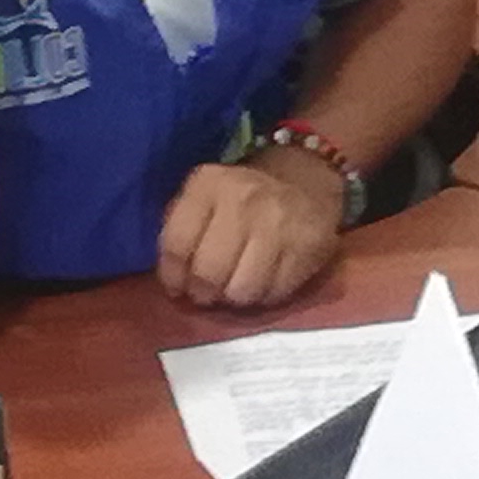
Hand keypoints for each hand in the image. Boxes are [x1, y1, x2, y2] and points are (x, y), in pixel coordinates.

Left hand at [153, 156, 343, 312]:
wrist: (304, 179)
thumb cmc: (241, 194)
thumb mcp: (203, 193)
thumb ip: (181, 228)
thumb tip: (172, 278)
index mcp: (209, 184)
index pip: (177, 243)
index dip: (172, 275)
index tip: (176, 287)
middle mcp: (244, 201)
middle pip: (209, 272)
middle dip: (201, 293)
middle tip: (204, 294)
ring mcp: (278, 226)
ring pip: (242, 291)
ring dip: (232, 299)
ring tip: (232, 289)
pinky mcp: (307, 249)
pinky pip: (272, 295)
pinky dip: (261, 298)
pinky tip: (259, 283)